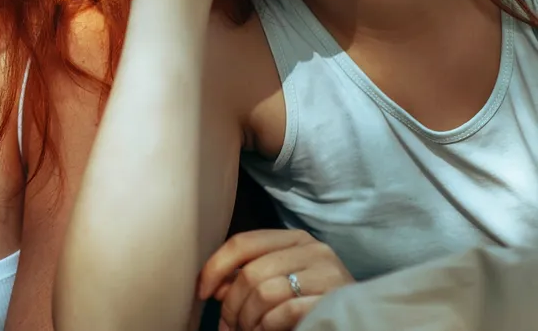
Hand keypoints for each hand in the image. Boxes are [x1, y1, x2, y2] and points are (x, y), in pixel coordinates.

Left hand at [198, 229, 354, 330]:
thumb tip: (214, 285)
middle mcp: (313, 249)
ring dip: (248, 319)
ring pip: (264, 292)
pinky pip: (286, 311)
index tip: (202, 292)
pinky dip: (267, 326)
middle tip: (229, 326)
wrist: (358, 322)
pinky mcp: (335, 299)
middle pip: (250, 272)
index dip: (215, 267)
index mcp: (294, 239)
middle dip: (231, 305)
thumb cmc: (312, 303)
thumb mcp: (277, 284)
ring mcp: (327, 273)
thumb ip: (247, 279)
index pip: (242, 243)